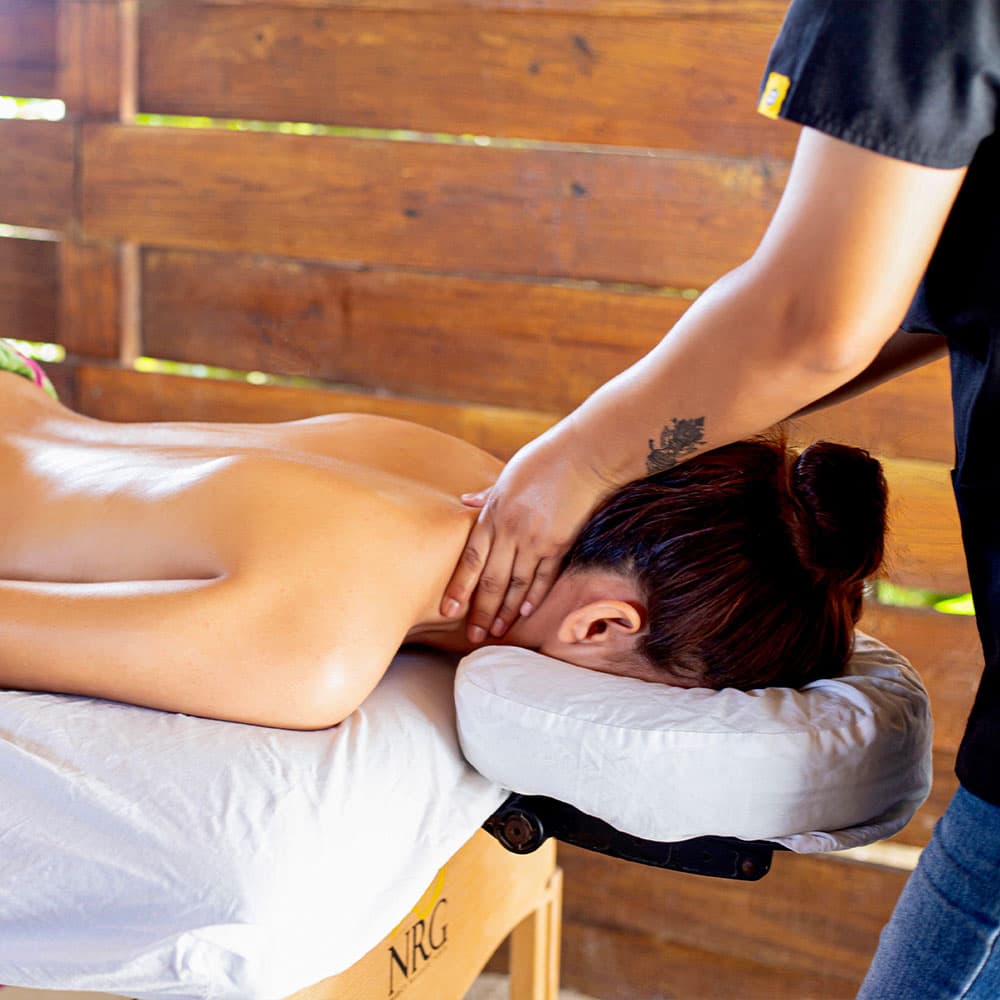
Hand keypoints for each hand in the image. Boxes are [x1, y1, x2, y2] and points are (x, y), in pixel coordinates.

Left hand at [440, 423, 612, 642]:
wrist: (584, 456)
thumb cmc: (543, 460)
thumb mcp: (506, 475)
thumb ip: (487, 494)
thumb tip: (465, 501)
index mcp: (493, 514)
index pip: (471, 560)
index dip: (459, 588)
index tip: (448, 611)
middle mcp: (511, 531)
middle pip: (492, 581)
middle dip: (482, 611)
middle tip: (474, 636)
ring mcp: (536, 540)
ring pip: (517, 584)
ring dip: (506, 611)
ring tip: (498, 631)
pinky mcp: (560, 543)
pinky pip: (544, 576)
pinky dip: (535, 595)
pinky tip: (526, 611)